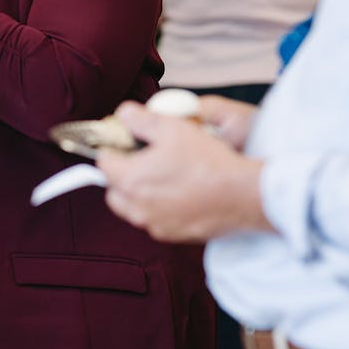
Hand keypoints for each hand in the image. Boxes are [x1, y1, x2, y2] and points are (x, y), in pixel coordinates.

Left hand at [97, 101, 271, 241]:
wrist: (245, 195)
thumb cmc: (208, 161)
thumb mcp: (171, 127)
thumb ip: (140, 119)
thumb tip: (123, 114)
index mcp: (129, 179)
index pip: (103, 161)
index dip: (113, 148)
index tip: (125, 142)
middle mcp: (136, 207)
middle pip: (113, 189)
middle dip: (121, 174)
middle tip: (141, 160)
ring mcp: (154, 224)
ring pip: (132, 208)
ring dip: (138, 193)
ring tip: (161, 176)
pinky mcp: (173, 235)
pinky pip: (154, 220)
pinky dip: (159, 208)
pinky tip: (178, 194)